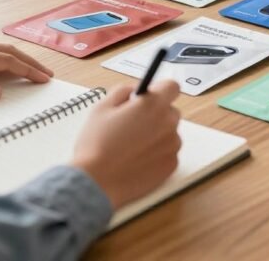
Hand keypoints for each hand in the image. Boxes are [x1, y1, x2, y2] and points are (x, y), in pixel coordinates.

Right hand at [72, 81, 181, 208]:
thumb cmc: (96, 145)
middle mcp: (169, 123)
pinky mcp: (172, 165)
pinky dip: (157, 153)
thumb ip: (122, 91)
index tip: (148, 97)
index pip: (172, 86)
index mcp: (153, 105)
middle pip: (170, 111)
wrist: (96, 182)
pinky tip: (136, 159)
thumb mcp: (102, 107)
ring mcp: (173, 146)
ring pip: (169, 132)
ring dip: (156, 134)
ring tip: (131, 146)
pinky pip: (168, 152)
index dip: (159, 90)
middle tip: (133, 124)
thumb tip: (134, 91)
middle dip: (155, 114)